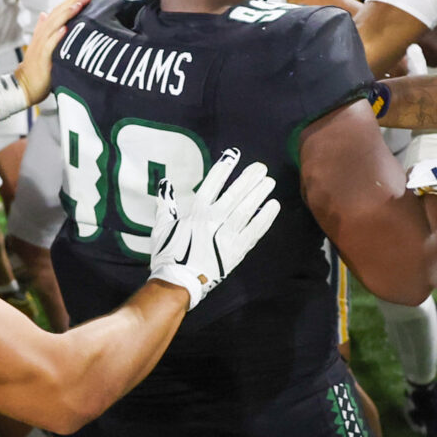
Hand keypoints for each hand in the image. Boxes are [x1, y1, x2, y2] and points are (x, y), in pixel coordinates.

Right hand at [15, 0, 88, 108]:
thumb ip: (42, 29)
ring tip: (78, 5)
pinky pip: (49, 46)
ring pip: (53, 26)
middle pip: (56, 15)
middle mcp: (41, 36)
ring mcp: (41, 47)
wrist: (24, 85)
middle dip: (71, 3)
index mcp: (42, 32)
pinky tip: (64, 29)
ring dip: (66, 14)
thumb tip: (44, 13)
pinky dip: (56, 37)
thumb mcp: (39, 45)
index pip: (57, 12)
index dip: (69, 2)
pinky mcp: (42, 59)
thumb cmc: (35, 67)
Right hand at [146, 149, 280, 308]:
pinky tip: (274, 206)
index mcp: (195, 212)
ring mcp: (226, 235)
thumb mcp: (162, 227)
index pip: (212, 184)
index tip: (234, 154)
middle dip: (249, 179)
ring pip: (247, 210)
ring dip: (259, 194)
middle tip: (261, 168)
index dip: (224, 168)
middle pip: (235, 194)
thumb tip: (165, 184)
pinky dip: (265, 218)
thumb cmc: (168, 254)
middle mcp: (213, 220)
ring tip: (269, 182)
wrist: (178, 282)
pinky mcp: (237, 250)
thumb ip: (166, 204)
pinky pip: (254, 231)